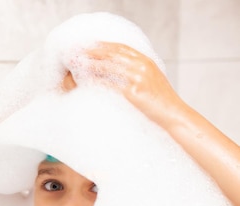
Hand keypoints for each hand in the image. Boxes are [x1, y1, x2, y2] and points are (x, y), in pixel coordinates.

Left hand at [62, 42, 185, 128]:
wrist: (173, 115)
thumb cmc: (160, 100)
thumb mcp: (151, 79)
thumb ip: (137, 70)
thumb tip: (116, 67)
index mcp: (146, 60)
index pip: (121, 47)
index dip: (103, 45)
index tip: (89, 46)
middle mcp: (142, 66)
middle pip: (112, 54)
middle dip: (93, 52)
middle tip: (78, 54)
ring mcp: (138, 78)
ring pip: (108, 67)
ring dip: (91, 65)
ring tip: (77, 66)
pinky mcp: (134, 92)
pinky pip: (110, 84)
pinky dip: (96, 82)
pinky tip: (86, 82)